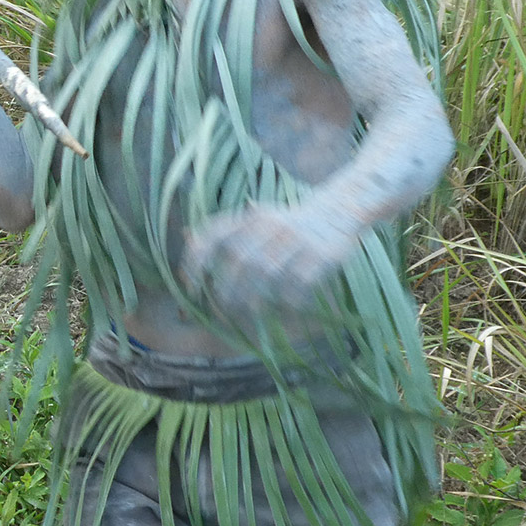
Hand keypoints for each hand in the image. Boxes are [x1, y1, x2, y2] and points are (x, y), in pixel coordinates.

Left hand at [180, 203, 359, 316]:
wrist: (340, 211)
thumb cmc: (288, 224)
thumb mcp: (257, 218)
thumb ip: (227, 230)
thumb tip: (186, 235)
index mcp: (251, 217)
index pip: (214, 234)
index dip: (197, 260)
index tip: (189, 286)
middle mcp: (271, 224)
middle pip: (241, 261)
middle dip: (227, 290)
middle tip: (223, 310)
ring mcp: (297, 239)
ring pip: (267, 274)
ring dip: (254, 299)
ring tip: (249, 314)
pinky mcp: (322, 255)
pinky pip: (298, 284)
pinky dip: (288, 301)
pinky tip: (286, 308)